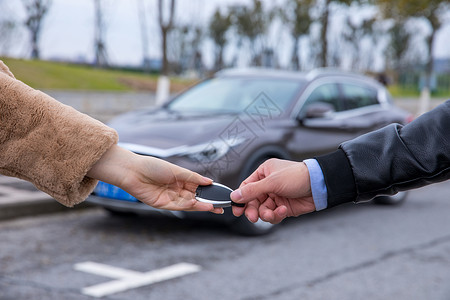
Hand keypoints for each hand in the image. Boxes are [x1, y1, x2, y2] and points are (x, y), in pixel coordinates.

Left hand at [87, 145, 222, 213]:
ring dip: (201, 206)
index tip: (221, 194)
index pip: (199, 187)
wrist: (132, 171)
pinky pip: (178, 206)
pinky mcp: (162, 204)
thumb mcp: (176, 170)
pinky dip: (189, 206)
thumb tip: (209, 181)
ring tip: (213, 207)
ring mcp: (170, 197)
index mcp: (181, 179)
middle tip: (221, 206)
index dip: (210, 191)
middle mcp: (177, 189)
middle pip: (196, 197)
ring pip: (189, 204)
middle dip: (208, 202)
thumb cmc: (152, 166)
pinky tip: (198, 204)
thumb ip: (193, 177)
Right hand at [230, 158, 315, 223]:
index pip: (246, 187)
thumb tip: (235, 196)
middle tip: (253, 217)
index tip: (237, 210)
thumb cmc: (298, 176)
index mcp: (264, 173)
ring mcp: (276, 196)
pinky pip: (274, 215)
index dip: (241, 199)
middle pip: (253, 201)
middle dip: (253, 210)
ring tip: (273, 213)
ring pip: (263, 210)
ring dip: (266, 214)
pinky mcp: (284, 207)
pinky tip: (283, 210)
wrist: (319, 186)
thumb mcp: (272, 182)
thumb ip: (252, 190)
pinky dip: (277, 215)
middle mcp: (269, 184)